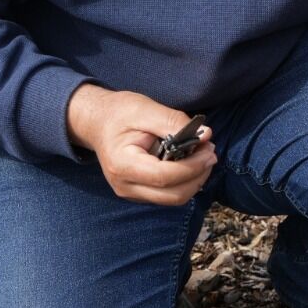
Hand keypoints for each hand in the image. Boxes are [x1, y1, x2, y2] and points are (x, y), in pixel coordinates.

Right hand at [66, 84, 215, 204]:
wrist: (97, 123)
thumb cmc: (119, 113)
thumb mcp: (145, 109)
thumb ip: (174, 122)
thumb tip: (205, 135)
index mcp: (122, 165)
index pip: (164, 177)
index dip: (192, 167)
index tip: (209, 150)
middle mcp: (125, 186)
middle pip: (173, 195)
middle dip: (198, 176)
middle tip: (210, 152)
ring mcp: (131, 193)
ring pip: (173, 199)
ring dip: (194, 180)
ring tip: (202, 156)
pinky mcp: (140, 193)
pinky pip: (169, 195)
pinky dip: (185, 182)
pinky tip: (189, 163)